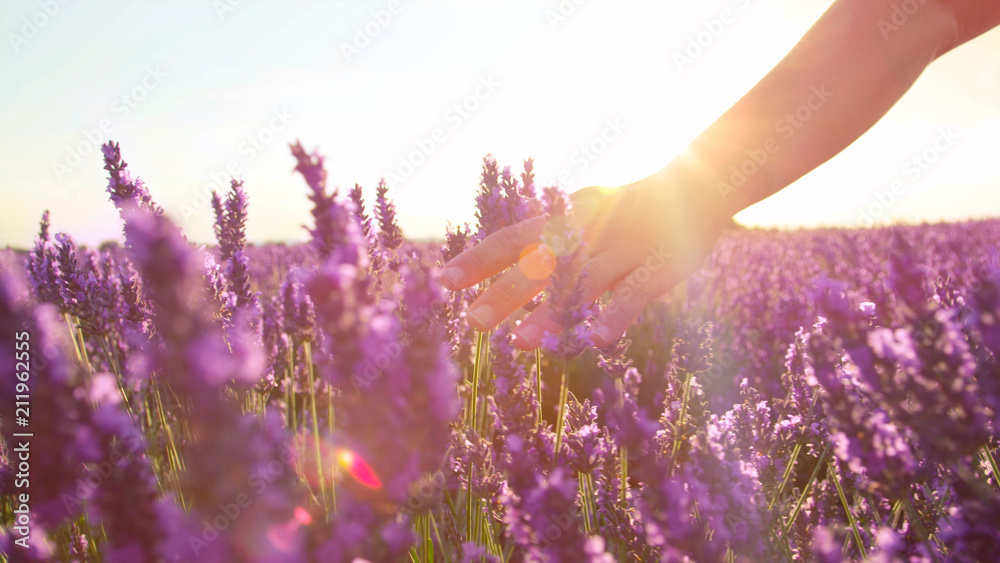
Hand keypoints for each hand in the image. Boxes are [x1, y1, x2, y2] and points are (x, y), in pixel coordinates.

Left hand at [440, 171, 726, 349]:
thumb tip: (503, 261)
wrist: (699, 183)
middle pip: (541, 261)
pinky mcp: (660, 265)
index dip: (480, 258)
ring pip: (583, 281)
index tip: (444, 280)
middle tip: (473, 320)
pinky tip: (597, 341)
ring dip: (552, 312)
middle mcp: (589, 231)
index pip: (514, 238)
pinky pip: (636, 293)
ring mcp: (625, 247)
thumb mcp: (586, 210)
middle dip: (506, 290)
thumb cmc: (631, 206)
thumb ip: (551, 235)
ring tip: (520, 343)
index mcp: (566, 218)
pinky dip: (617, 314)